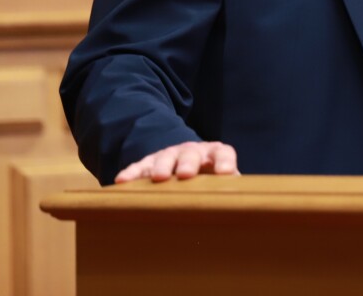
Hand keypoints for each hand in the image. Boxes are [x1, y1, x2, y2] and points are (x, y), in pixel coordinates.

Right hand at [114, 140, 239, 182]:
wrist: (184, 163)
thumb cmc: (207, 179)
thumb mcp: (220, 183)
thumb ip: (229, 191)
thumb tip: (240, 211)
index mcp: (213, 154)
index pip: (223, 153)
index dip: (225, 162)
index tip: (226, 173)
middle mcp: (191, 151)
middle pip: (190, 153)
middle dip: (188, 163)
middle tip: (186, 174)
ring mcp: (169, 155)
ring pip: (165, 157)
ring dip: (161, 167)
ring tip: (158, 178)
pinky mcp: (149, 162)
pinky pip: (139, 166)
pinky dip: (132, 173)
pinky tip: (122, 181)